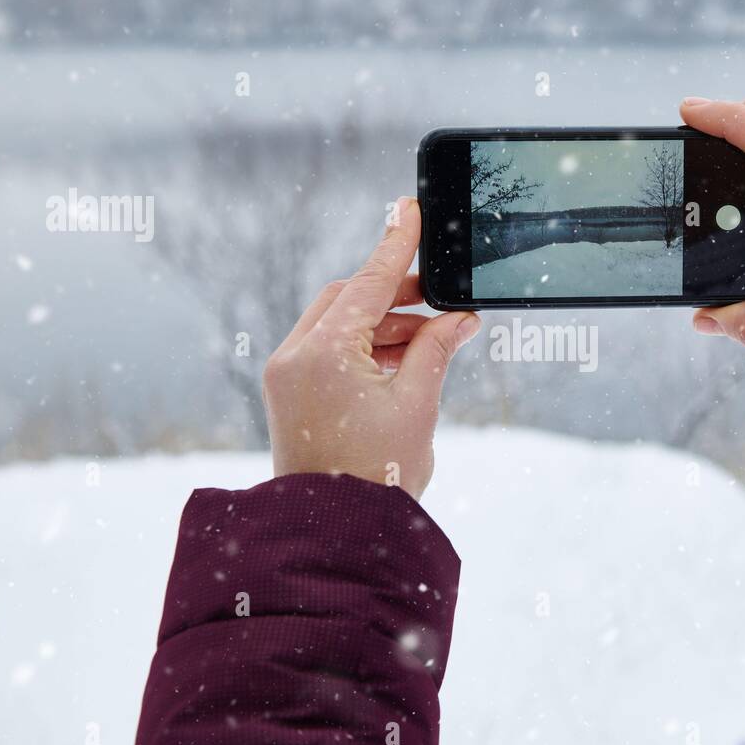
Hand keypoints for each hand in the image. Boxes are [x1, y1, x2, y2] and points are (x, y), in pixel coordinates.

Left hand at [262, 197, 479, 498]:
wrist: (333, 534)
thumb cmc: (377, 476)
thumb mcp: (417, 404)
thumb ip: (436, 350)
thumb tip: (459, 318)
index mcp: (323, 353)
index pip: (367, 283)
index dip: (396, 247)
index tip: (411, 210)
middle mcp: (294, 356)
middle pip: (346, 298)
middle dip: (394, 293)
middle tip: (441, 298)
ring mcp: (286, 376)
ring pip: (338, 323)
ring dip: (384, 324)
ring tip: (434, 340)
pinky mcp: (289, 395)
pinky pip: (327, 350)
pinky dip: (365, 348)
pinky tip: (405, 360)